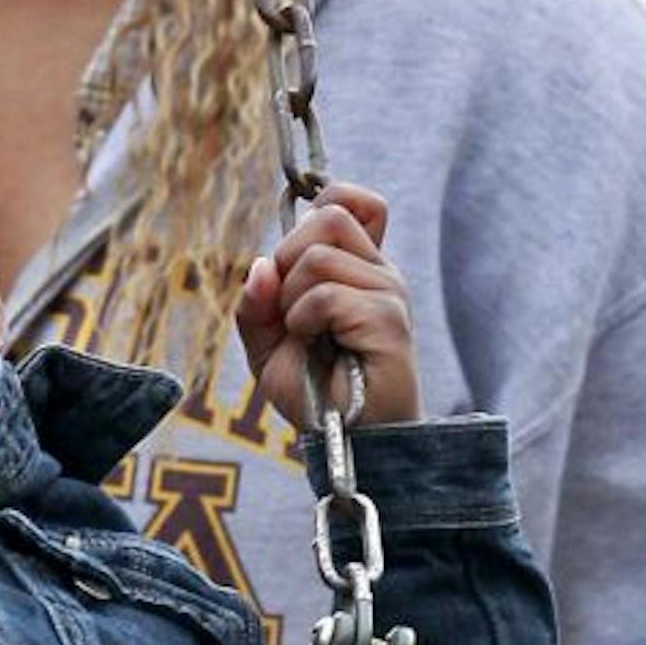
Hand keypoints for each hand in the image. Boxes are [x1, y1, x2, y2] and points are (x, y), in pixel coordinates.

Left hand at [234, 182, 420, 428]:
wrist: (348, 444)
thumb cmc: (315, 396)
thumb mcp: (267, 346)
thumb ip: (256, 304)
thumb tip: (262, 265)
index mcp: (357, 269)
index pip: (353, 201)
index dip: (323, 203)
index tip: (297, 256)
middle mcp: (379, 273)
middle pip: (327, 215)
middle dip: (288, 259)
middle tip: (292, 311)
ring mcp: (389, 293)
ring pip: (316, 257)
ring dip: (292, 302)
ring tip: (309, 338)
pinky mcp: (388, 319)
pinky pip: (324, 296)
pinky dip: (304, 323)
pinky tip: (319, 348)